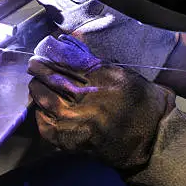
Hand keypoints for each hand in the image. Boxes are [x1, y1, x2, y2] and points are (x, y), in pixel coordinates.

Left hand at [28, 34, 175, 172]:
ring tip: (35, 82)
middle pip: (52, 79)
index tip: (43, 50)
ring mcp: (77, 122)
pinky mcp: (71, 141)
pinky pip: (45, 125)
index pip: (66, 62)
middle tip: (33, 64)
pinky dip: (40, 113)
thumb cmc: (141, 104)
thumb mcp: (123, 74)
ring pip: (45, 100)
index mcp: (102, 80)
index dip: (51, 55)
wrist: (151, 142)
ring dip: (37, 88)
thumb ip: (94, 62)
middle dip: (40, 69)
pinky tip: (41, 107)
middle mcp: (88, 100)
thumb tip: (69, 43)